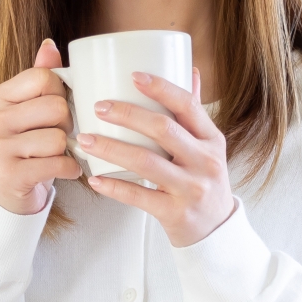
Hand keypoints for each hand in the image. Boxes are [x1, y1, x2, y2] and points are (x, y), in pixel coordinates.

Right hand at [0, 39, 81, 215]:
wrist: (7, 195)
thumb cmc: (25, 148)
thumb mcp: (29, 111)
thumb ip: (40, 78)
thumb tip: (50, 45)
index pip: (44, 77)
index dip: (61, 93)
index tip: (57, 110)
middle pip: (55, 107)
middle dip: (68, 124)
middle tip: (62, 135)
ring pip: (58, 138)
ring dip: (68, 150)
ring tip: (59, 154)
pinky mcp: (9, 175)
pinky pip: (57, 164)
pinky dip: (70, 169)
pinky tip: (65, 170)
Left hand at [77, 68, 236, 247]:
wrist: (216, 231)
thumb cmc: (204, 182)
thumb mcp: (207, 148)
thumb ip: (194, 113)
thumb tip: (191, 71)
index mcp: (211, 139)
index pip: (188, 105)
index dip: (161, 88)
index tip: (133, 76)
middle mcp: (205, 161)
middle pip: (163, 129)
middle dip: (127, 115)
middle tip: (99, 107)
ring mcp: (191, 188)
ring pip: (146, 163)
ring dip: (111, 148)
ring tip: (85, 139)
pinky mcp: (175, 212)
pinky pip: (139, 196)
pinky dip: (114, 187)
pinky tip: (94, 179)